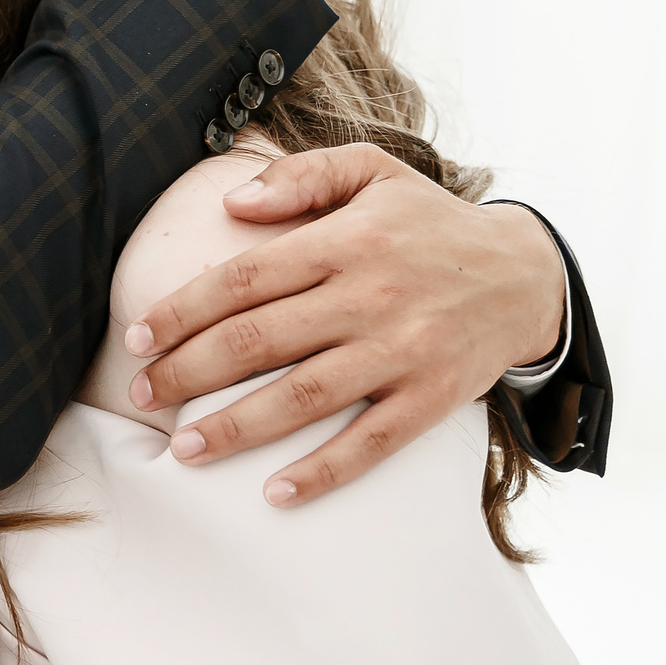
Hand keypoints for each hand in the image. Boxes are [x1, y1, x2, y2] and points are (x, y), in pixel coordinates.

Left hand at [125, 144, 564, 505]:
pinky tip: (274, 492)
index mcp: (345, 240)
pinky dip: (323, 471)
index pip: (244, 278)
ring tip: (182, 447)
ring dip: (236, 426)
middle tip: (142, 393)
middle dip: (189, 370)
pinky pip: (370, 442)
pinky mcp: (431, 398)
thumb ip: (301, 177)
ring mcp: (401, 351)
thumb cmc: (429, 223)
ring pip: (304, 396)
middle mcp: (369, 296)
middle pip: (259, 339)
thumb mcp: (373, 171)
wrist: (527, 274)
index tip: (139, 336)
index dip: (183, 310)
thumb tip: (232, 202)